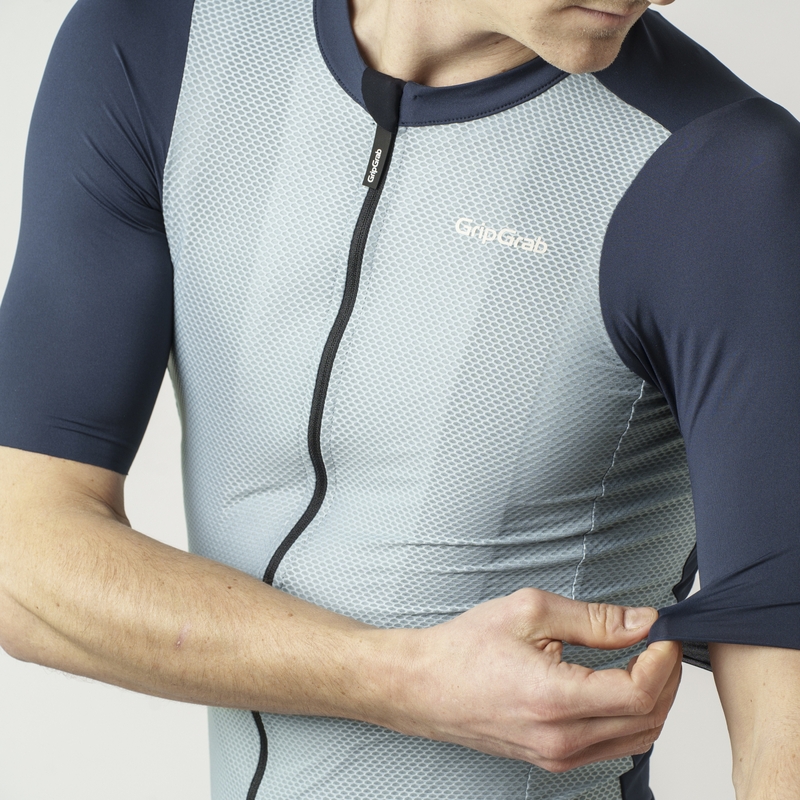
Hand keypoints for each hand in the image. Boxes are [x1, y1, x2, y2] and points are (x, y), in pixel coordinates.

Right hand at [377, 588, 680, 771]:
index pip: (639, 693)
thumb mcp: (530, 612)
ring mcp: (557, 757)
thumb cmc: (466, 648)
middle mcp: (561, 740)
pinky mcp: (553, 760)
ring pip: (637, 739)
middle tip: (658, 642)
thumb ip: (593, 619)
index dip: (663, 661)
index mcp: (554, 699)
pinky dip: (630, 718)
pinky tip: (619, 685)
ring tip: (645, 661)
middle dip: (665, 678)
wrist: (424, 685)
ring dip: (653, 701)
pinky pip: (612, 747)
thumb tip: (641, 622)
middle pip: (647, 720)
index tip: (662, 633)